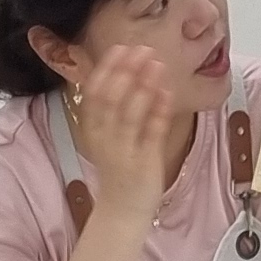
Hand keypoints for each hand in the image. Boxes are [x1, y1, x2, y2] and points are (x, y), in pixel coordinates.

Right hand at [65, 43, 192, 217]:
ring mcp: (125, 152)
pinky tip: (168, 93)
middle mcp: (105, 139)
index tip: (121, 48)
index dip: (107, 69)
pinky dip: (159, 112)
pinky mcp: (145, 164)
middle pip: (111, 100)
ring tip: (158, 64)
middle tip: (143, 49)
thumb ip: (112, 108)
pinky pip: (152, 134)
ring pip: (131, 114)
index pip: (94, 94)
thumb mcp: (106, 136)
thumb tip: (123, 72)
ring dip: (144, 86)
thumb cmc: (118, 169)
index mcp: (93, 130)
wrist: (121, 212)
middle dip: (127, 72)